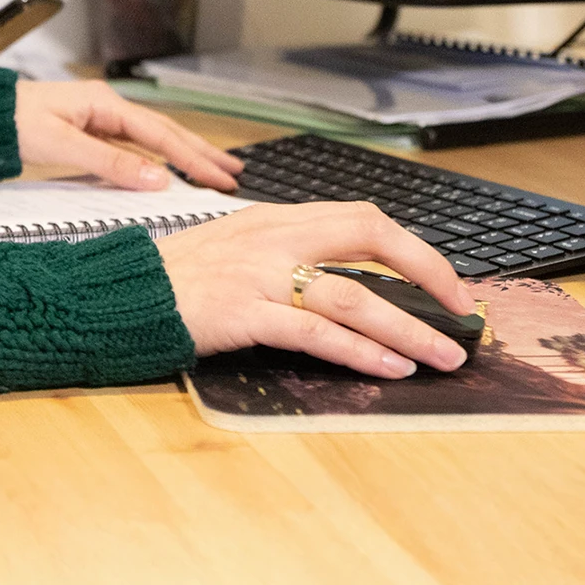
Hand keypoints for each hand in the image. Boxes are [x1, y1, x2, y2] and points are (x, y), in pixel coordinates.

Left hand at [12, 80, 243, 189]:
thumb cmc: (13, 121)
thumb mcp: (61, 144)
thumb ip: (109, 163)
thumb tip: (156, 178)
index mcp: (105, 104)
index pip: (161, 135)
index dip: (193, 158)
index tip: (219, 177)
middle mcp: (107, 107)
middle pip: (165, 132)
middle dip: (201, 153)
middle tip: (232, 173)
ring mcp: (100, 119)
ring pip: (152, 140)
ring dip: (182, 156)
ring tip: (211, 171)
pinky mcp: (90, 131)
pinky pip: (133, 147)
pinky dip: (156, 160)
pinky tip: (167, 172)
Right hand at [154, 200, 478, 376]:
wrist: (122, 293)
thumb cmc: (178, 277)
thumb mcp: (236, 246)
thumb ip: (287, 251)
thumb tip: (348, 278)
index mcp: (276, 218)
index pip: (362, 217)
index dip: (413, 249)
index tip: (445, 282)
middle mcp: (274, 238)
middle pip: (369, 238)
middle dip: (427, 273)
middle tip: (462, 313)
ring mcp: (259, 274)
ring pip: (352, 295)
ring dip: (406, 328)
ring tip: (441, 356)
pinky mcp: (244, 312)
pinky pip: (315, 332)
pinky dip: (360, 351)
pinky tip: (388, 367)